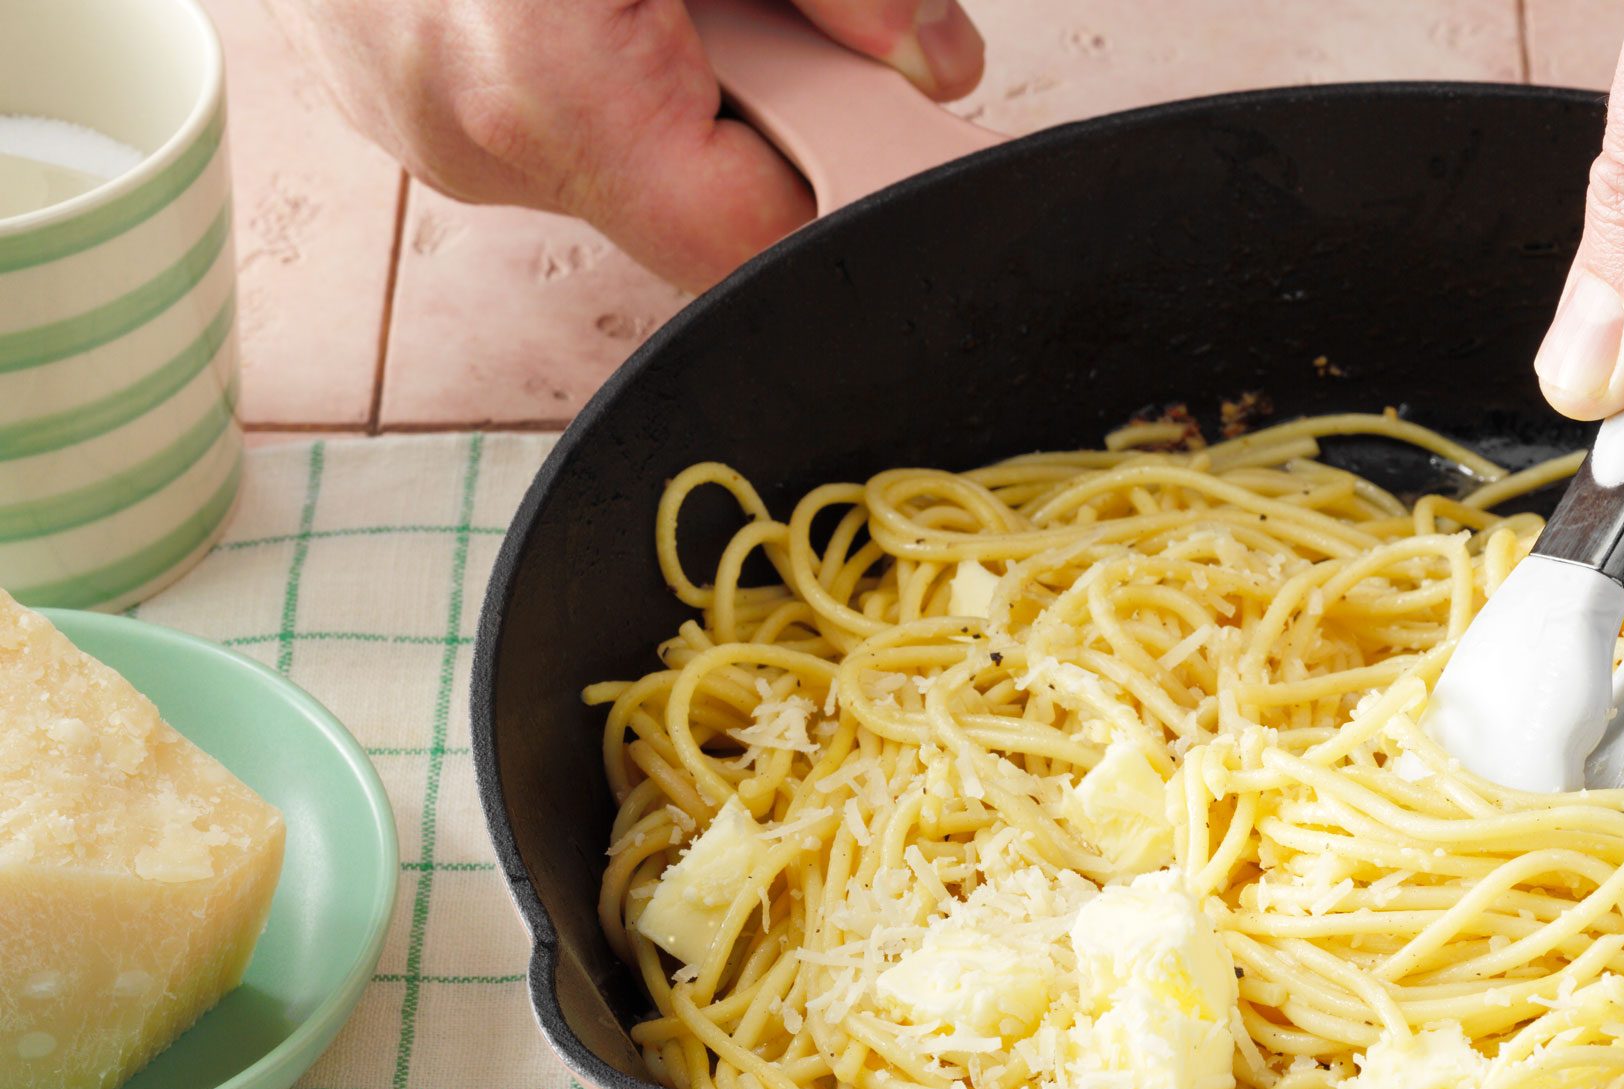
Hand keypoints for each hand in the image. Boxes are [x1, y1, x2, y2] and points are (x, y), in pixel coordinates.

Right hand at [262, 0, 982, 292]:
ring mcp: (420, 134)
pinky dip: (600, 68)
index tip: (896, 144)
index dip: (846, 188)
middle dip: (764, 114)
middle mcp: (472, 139)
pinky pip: (546, 123)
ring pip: (624, 166)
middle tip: (761, 17)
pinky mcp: (397, 109)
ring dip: (676, 88)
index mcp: (549, 86)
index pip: (759, 240)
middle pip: (699, 203)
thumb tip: (934, 69)